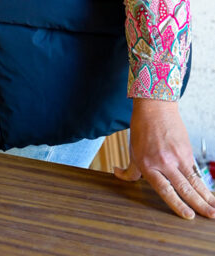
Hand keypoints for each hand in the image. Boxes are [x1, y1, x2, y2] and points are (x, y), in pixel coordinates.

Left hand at [114, 97, 214, 218]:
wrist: (155, 107)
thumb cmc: (142, 129)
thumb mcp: (133, 151)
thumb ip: (130, 169)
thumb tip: (118, 174)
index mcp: (148, 164)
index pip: (165, 190)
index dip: (178, 204)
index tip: (188, 216)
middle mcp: (164, 162)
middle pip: (184, 188)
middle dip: (198, 205)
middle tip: (209, 217)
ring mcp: (177, 156)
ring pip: (194, 181)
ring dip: (206, 197)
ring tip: (214, 210)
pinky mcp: (187, 151)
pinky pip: (195, 171)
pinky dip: (203, 184)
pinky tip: (208, 194)